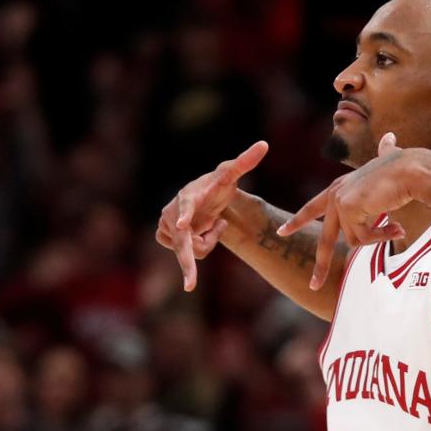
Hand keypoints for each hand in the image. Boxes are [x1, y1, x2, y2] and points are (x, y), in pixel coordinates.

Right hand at [156, 140, 268, 290]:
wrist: (203, 195)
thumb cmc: (217, 183)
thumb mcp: (231, 173)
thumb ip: (245, 161)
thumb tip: (265, 144)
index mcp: (189, 195)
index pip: (186, 205)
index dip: (184, 215)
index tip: (182, 225)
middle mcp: (172, 211)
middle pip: (182, 242)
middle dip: (187, 263)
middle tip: (191, 285)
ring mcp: (166, 225)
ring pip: (189, 250)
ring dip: (207, 243)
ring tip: (214, 224)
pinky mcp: (165, 236)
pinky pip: (186, 254)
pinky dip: (200, 247)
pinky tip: (203, 232)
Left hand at [278, 132, 418, 289]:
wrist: (411, 170)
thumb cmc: (404, 167)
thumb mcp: (388, 163)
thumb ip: (385, 152)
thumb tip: (390, 138)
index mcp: (340, 187)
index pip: (312, 207)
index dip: (298, 221)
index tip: (282, 232)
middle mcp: (336, 194)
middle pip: (326, 238)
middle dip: (321, 265)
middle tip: (313, 286)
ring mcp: (340, 202)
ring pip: (355, 240)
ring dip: (378, 238)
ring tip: (396, 228)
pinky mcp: (348, 209)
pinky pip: (364, 238)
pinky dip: (381, 237)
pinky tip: (397, 227)